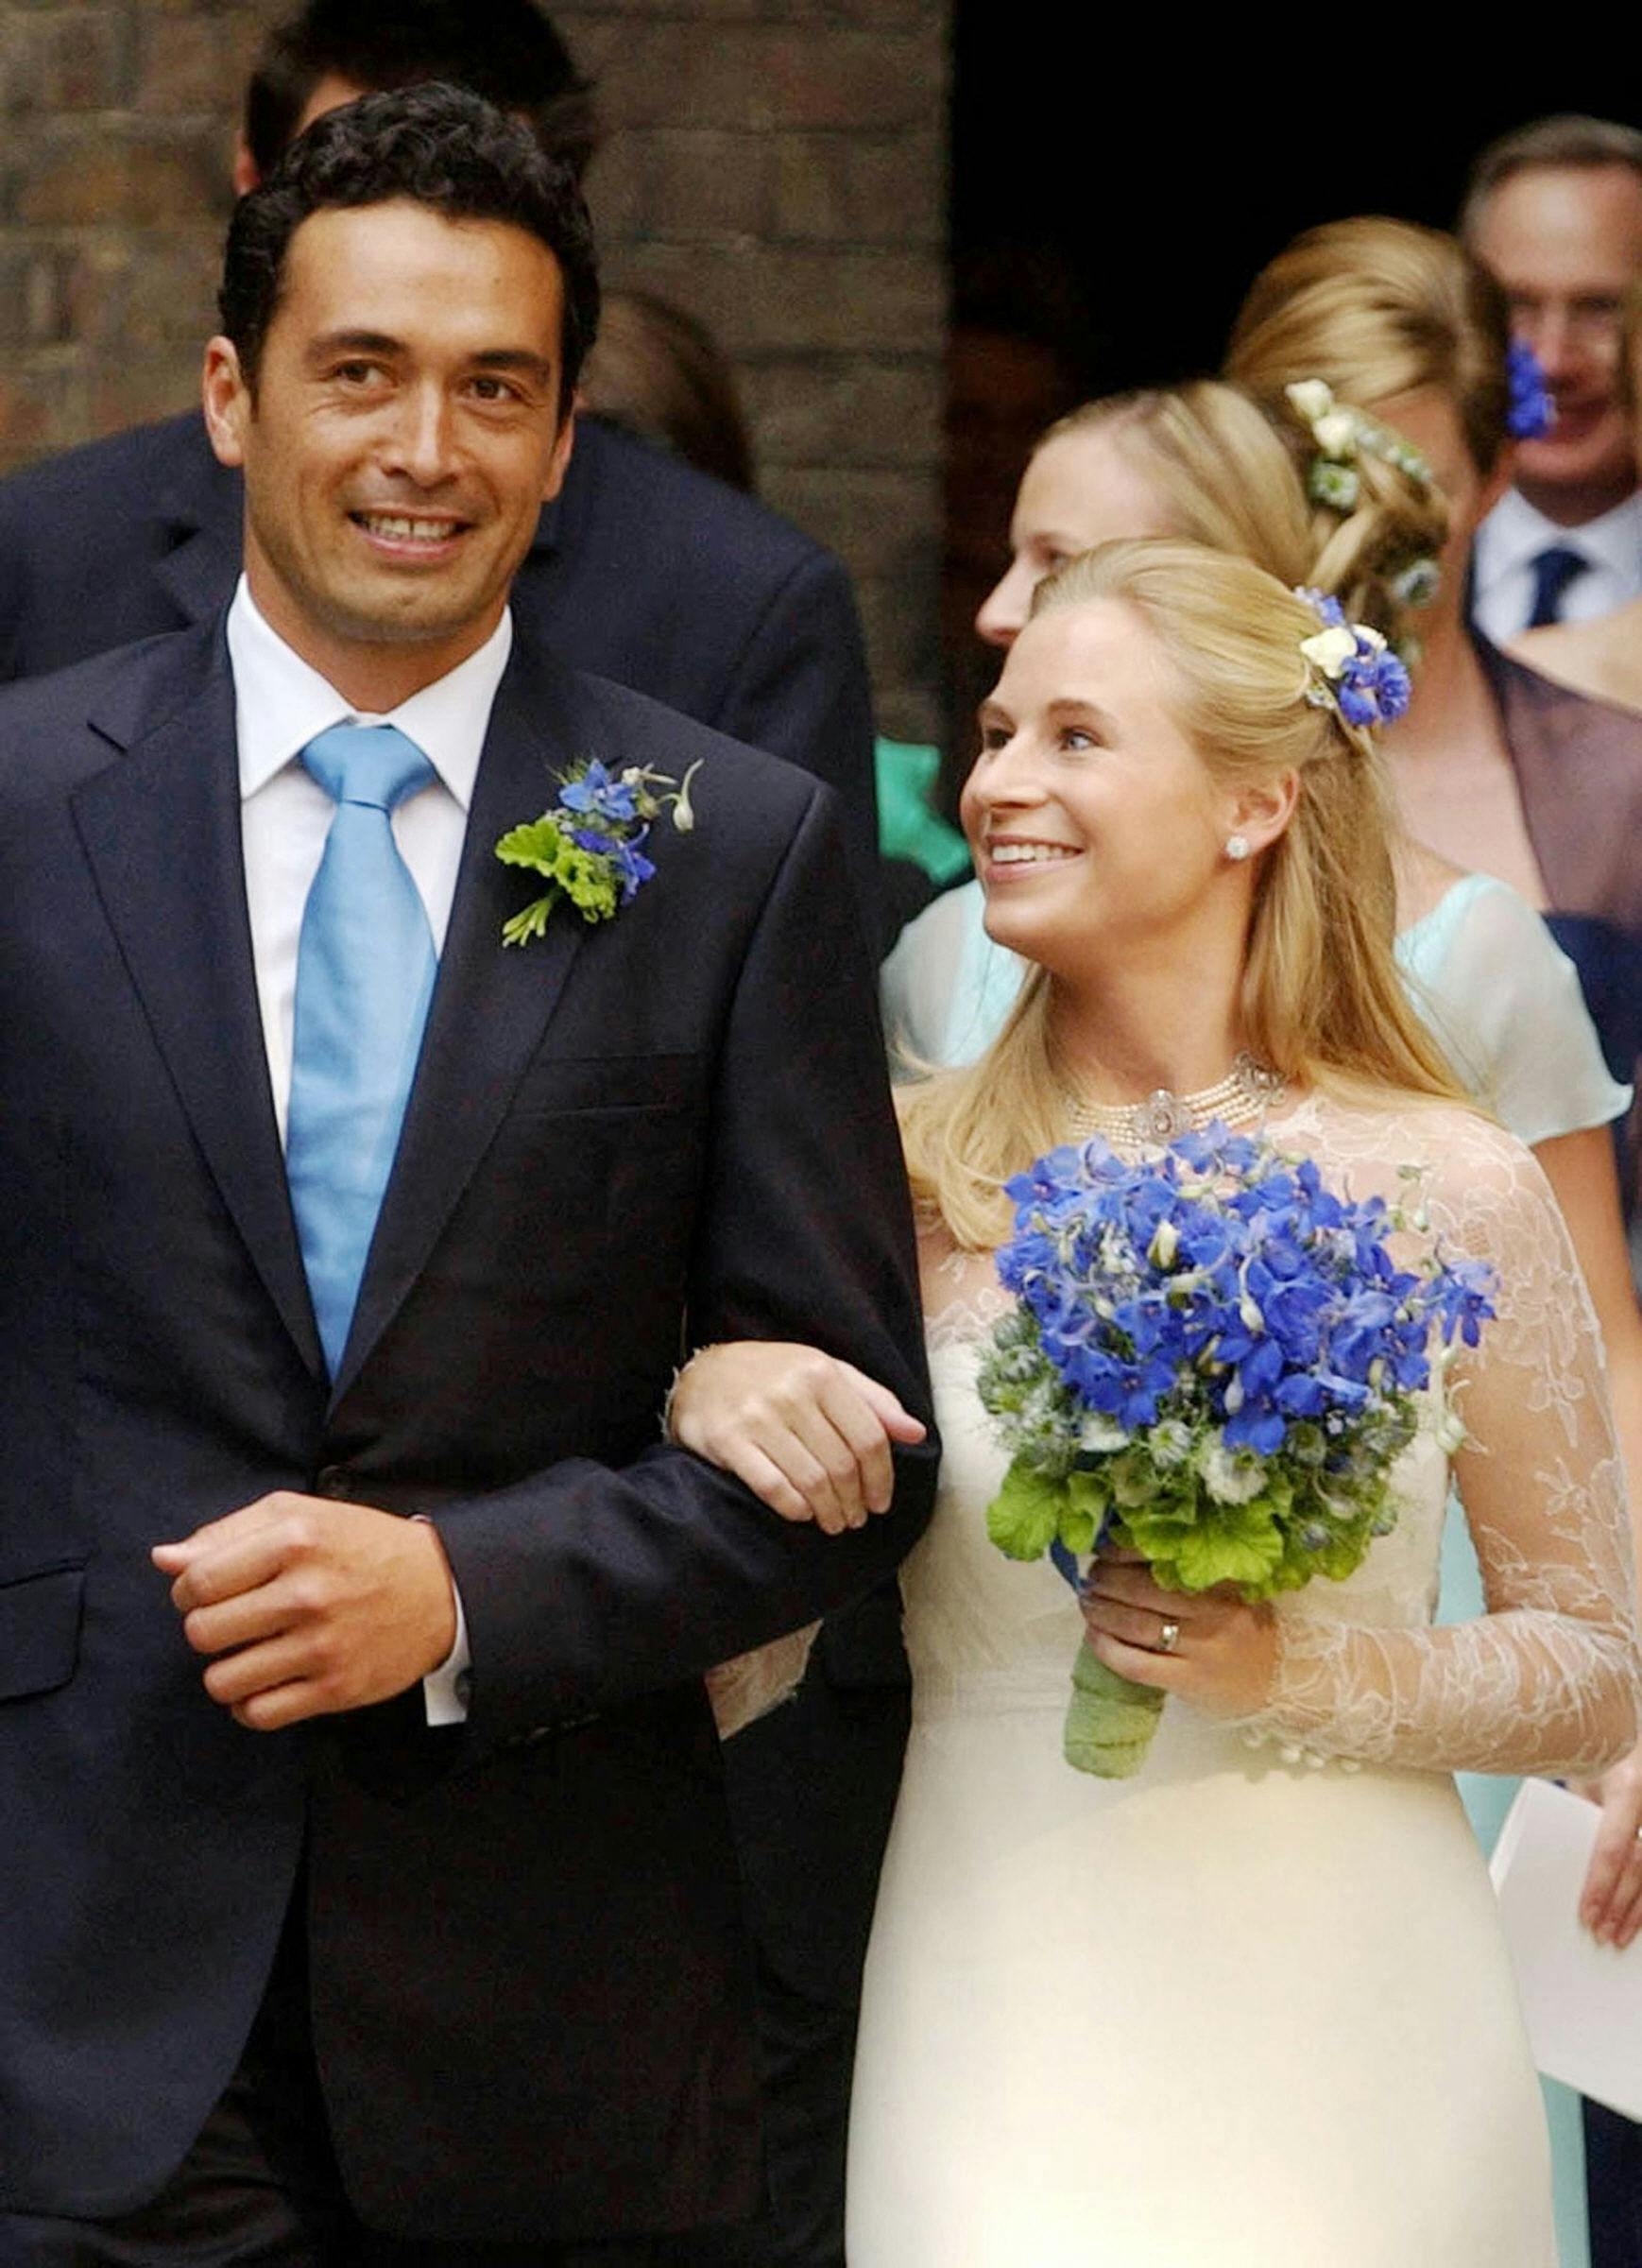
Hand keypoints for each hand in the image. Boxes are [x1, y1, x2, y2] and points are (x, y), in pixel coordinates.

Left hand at [152, 1493, 458, 1730]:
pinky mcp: (336, 1688)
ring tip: (250, 1653)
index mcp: (295, 1540)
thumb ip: (228, 1533)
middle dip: (207, 1629)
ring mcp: (322, 1646)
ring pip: (223, 1681)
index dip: (188, 1592)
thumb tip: (163, 1559)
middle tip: (234, 1621)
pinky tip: (267, 1681)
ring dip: (226, 1671)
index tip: (206, 1593)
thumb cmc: (359, 1547)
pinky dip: (250, 1704)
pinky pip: (258, 1714)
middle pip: (203, 1633)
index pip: (198, 1581)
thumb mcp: (300, 1517)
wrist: (440, 1590)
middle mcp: (308, 1593)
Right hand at [669, 1341, 925, 1534]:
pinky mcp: (728, 1440)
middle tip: (855, 1519)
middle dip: (855, 1501)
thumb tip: (916, 1433)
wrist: (702, 1374)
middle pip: (842, 1464)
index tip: (881, 1502)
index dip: (882, 1477)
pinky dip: (794, 1507)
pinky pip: (771, 1486)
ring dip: (829, 1511)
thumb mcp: (825, 1373)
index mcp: (821, 1373)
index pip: (869, 1436)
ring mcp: (757, 1416)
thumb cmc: (774, 1376)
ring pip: (811, 1480)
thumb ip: (873, 1400)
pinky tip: (803, 1513)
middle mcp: (791, 1392)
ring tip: (833, 1522)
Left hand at [1080, 1548, 1276, 1718]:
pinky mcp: (1189, 1680)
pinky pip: (1137, 1664)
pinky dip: (1108, 1649)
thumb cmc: (1250, 1628)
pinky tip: (1095, 1637)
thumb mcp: (1235, 1588)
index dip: (1124, 1551)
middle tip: (1091, 1577)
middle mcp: (1213, 1610)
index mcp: (1223, 1580)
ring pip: (1134, 1624)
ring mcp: (1200, 1647)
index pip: (1163, 1556)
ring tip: (1087, 1603)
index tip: (1105, 1550)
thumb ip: (1195, 1570)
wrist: (1287, 1681)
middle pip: (1141, 1589)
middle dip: (1105, 1579)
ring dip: (1100, 1611)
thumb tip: (1133, 1546)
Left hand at [1574, 1743, 1641, 1946]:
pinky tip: (1640, 1921)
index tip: (1587, 1913)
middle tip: (1599, 1933)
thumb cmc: (1602, 1755)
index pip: (1614, 1846)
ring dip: (1638, 1911)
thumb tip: (1559, 1859)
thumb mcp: (1586, 1777)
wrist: (1631, 1734)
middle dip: (1619, 1905)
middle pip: (1639, 1867)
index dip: (1600, 1884)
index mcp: (1628, 1788)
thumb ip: (1581, 1815)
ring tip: (1617, 1937)